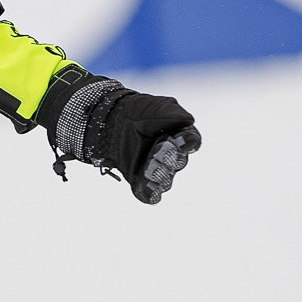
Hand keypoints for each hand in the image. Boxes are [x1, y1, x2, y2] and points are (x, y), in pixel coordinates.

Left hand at [44, 73, 202, 204]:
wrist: (112, 122)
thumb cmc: (139, 112)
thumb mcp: (158, 108)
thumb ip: (175, 114)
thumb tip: (189, 122)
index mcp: (179, 136)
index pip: (189, 142)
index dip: (185, 142)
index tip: (178, 139)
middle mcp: (171, 156)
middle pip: (178, 162)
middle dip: (167, 157)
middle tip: (156, 149)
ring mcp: (157, 170)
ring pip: (166, 179)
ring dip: (159, 175)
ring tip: (149, 169)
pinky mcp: (142, 181)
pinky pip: (151, 193)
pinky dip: (150, 194)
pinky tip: (147, 192)